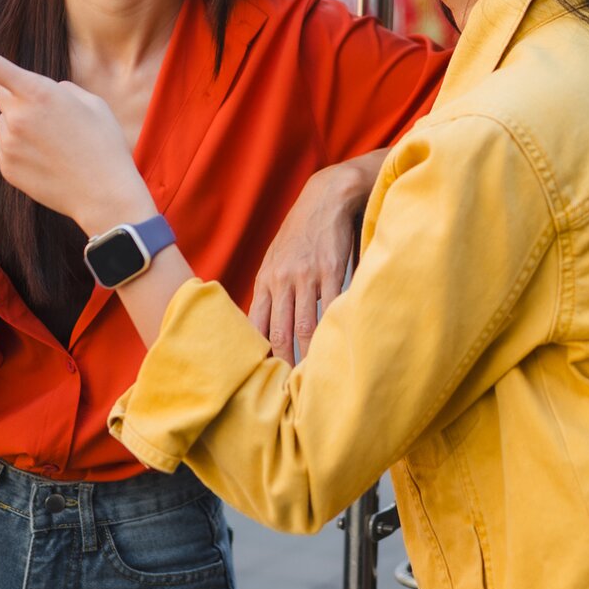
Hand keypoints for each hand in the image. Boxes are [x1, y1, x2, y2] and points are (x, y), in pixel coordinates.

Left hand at [0, 22, 152, 234]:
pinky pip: (6, 148)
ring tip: (56, 145)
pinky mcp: (4, 167)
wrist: (104, 195)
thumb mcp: (92, 103)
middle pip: (3, 95)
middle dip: (20, 99)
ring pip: (6, 123)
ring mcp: (7, 143)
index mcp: (38, 92)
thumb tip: (44, 93)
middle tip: (53, 118)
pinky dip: (23, 151)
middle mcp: (15, 116)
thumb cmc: (104, 144)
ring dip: (23, 127)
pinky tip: (48, 162)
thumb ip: (61, 89)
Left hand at [248, 157, 377, 363]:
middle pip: (278, 331)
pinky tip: (332, 346)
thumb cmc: (301, 234)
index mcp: (266, 279)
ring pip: (303, 324)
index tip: (260, 376)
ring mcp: (306, 275)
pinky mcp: (331, 269)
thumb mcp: (277, 260)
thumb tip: (268, 327)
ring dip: (306, 354)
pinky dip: (330, 328)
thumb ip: (272, 292)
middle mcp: (282, 279)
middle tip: (283, 390)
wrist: (325, 198)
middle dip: (280, 362)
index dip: (258, 352)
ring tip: (308, 379)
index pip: (256, 324)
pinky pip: (329, 305)